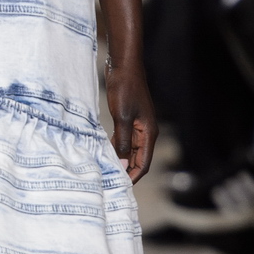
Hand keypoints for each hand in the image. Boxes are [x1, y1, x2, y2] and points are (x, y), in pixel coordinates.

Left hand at [106, 61, 156, 182]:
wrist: (124, 66)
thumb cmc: (125, 89)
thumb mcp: (122, 118)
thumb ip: (122, 142)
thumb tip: (122, 164)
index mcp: (149, 133)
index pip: (143, 163)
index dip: (132, 176)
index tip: (119, 186)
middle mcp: (146, 132)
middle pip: (138, 159)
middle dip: (126, 171)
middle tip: (110, 182)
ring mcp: (138, 126)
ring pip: (130, 150)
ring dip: (120, 160)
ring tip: (106, 170)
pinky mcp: (129, 120)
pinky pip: (124, 140)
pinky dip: (116, 148)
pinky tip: (105, 152)